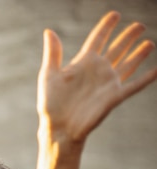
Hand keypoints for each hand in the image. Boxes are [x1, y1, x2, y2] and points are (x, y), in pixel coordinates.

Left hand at [37, 11, 156, 145]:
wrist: (59, 127)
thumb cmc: (51, 103)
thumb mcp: (49, 75)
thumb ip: (53, 53)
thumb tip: (49, 31)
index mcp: (82, 62)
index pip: (98, 39)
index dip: (106, 27)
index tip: (115, 15)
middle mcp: (98, 70)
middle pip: (117, 48)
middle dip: (128, 36)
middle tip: (140, 25)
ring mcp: (108, 83)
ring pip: (128, 63)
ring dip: (139, 53)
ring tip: (149, 42)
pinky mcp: (115, 96)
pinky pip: (135, 85)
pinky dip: (147, 78)